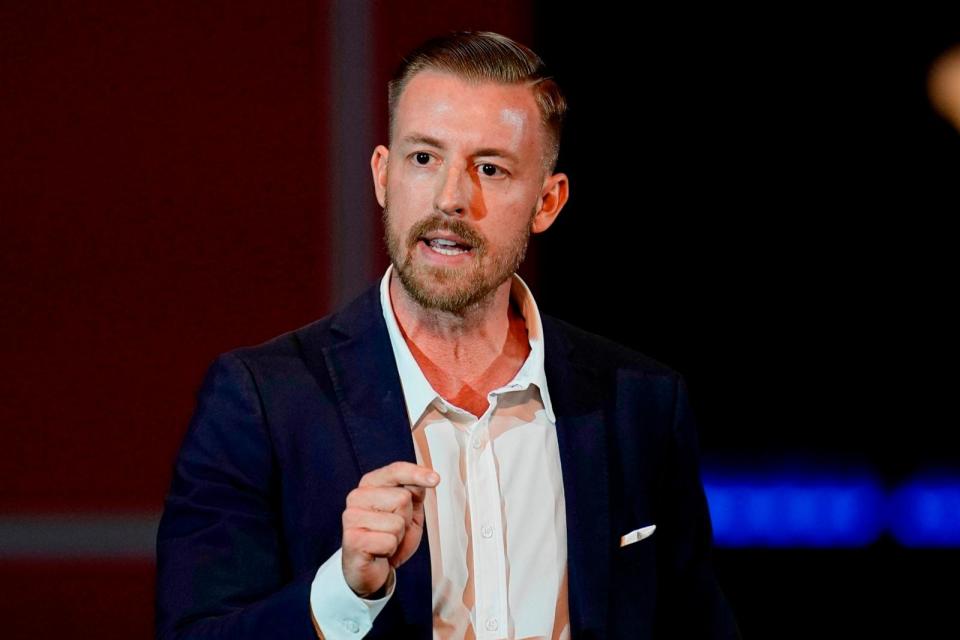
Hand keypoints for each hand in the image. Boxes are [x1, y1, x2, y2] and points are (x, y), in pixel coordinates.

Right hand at [341, 461, 439, 596]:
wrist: (373, 570)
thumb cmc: (391, 537)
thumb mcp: (410, 511)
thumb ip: (415, 492)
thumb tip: (429, 477)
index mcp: (370, 484)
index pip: (396, 471)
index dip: (416, 473)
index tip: (436, 479)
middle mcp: (357, 496)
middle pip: (402, 498)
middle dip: (406, 519)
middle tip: (394, 530)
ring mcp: (352, 517)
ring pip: (397, 522)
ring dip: (399, 537)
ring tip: (386, 540)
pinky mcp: (352, 539)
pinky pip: (389, 541)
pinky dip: (391, 550)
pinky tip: (378, 552)